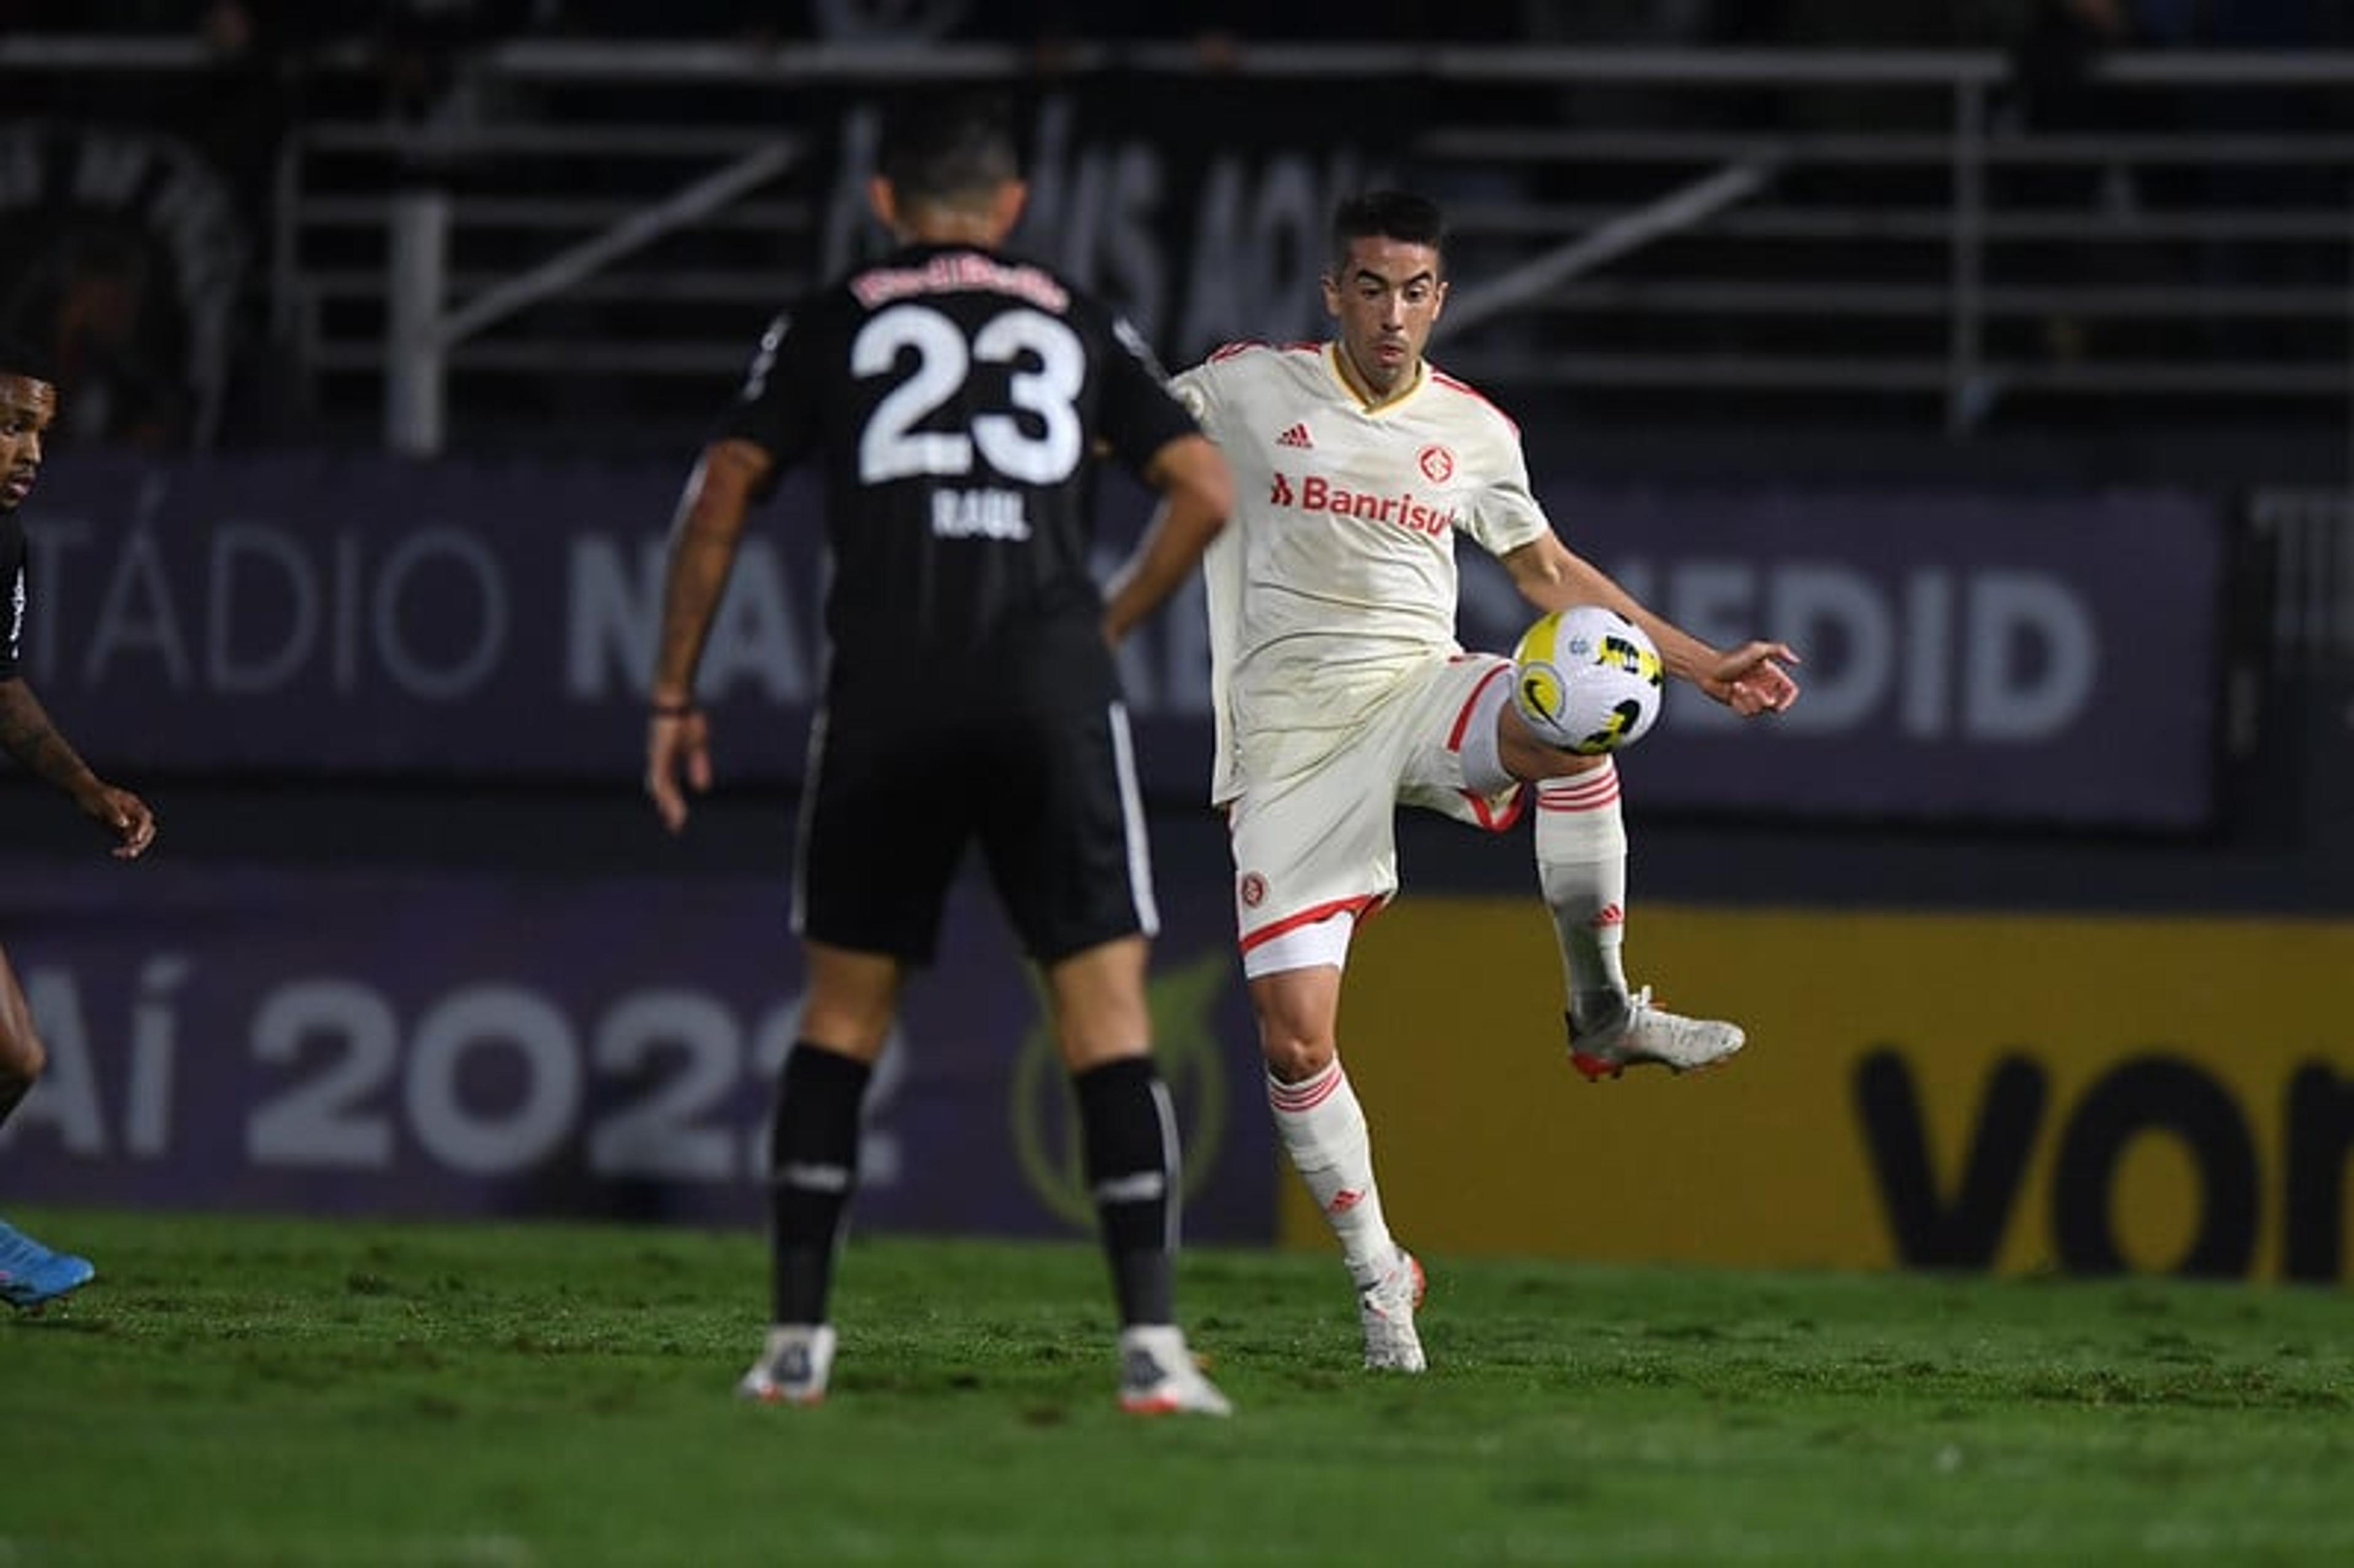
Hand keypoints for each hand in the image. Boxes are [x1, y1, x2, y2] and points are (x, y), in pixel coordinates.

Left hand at [82, 783, 156, 859]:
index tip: (135, 839)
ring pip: (138, 837)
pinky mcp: (120, 829)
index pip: (145, 818)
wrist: (83, 792)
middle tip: (131, 852)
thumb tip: (125, 824)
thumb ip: (113, 812)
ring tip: (121, 854)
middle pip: (147, 829)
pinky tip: (116, 852)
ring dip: (133, 847)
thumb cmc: (93, 794)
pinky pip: (127, 841)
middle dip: (141, 841)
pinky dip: (124, 848)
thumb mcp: (102, 801)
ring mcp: (128, 821)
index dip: (143, 829)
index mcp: (132, 804)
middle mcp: (133, 813)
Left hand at [645, 706, 712, 833]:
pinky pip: (661, 777)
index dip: (673, 803)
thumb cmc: (686, 719)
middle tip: (676, 826)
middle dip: (669, 808)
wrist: (676, 702)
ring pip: (660, 788)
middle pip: (662, 790)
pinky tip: (669, 800)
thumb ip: (698, 766)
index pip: (668, 787)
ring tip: (677, 820)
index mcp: (666, 762)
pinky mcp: (658, 754)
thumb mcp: (697, 746)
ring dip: (668, 805)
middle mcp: (658, 762)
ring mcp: (657, 759)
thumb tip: (702, 788)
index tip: (678, 820)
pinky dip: (666, 791)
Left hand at [1700, 640, 1801, 716]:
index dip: (1789, 699)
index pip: (1790, 690)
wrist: (1709, 668)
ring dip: (1748, 698)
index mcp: (1772, 675)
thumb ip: (1779, 650)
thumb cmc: (1732, 657)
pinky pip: (1747, 712)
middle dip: (1763, 699)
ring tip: (1736, 685)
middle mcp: (1765, 687)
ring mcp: (1753, 697)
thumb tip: (1797, 661)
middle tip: (1750, 689)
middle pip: (1776, 704)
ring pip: (1760, 709)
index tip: (1780, 703)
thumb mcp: (1757, 649)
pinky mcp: (1741, 705)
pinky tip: (1731, 692)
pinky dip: (1740, 703)